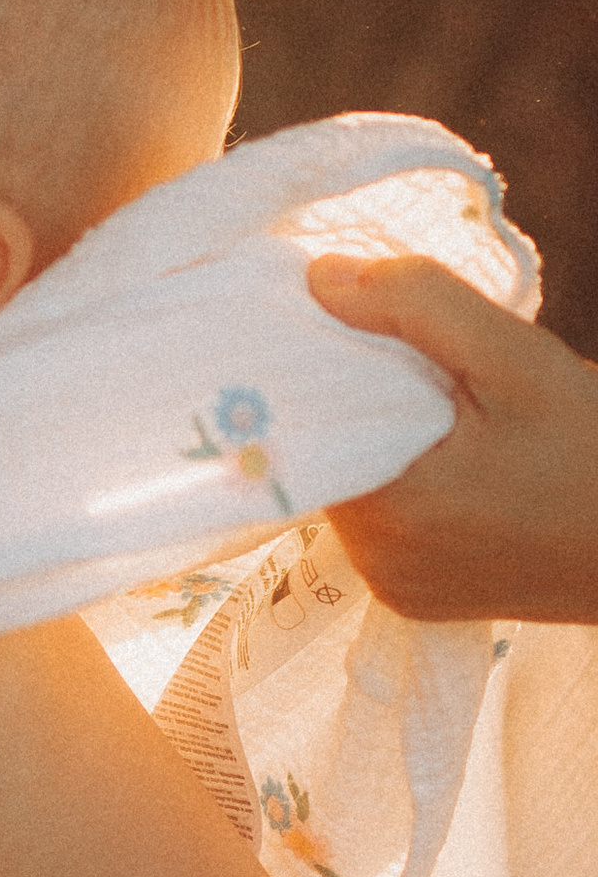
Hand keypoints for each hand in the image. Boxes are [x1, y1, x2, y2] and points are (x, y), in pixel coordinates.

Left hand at [310, 251, 597, 621]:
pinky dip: (407, 487)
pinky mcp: (419, 599)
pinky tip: (457, 463)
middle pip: (332, 456)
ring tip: (450, 417)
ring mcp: (396, 588)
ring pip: (357, 490)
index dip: (322, 367)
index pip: (306, 425)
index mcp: (385, 512)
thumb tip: (321, 277)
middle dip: (363, 404)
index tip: (352, 328)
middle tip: (427, 374)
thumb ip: (418, 306)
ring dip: (386, 445)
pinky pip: (387, 527)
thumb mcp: (518, 360)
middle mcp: (374, 564)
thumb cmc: (597, 454)